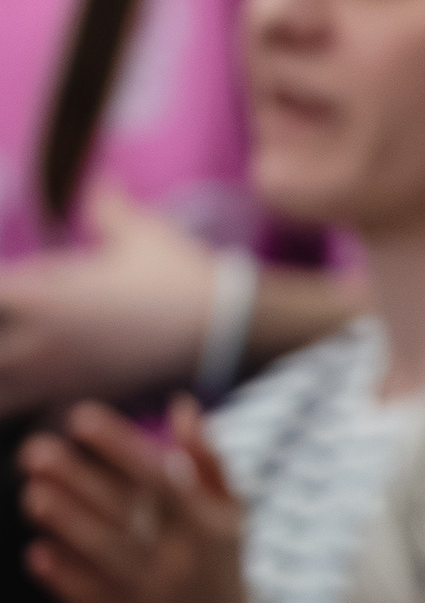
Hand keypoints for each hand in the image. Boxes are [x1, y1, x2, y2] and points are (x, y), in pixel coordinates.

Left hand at [0, 189, 219, 413]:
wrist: (224, 328)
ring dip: (0, 379)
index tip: (6, 292)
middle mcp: (38, 340)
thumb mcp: (142, 234)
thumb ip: (107, 207)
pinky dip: (30, 420)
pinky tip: (34, 409)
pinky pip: (38, 424)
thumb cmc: (181, 278)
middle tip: (10, 327)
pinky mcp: (83, 401)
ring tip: (13, 368)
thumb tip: (99, 178)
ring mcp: (57, 377)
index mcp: (41, 295)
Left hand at [20, 394, 246, 602]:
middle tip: (34, 449)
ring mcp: (150, 596)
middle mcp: (179, 560)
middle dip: (78, 481)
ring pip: (103, 555)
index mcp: (206, 527)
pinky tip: (37, 552)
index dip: (119, 447)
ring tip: (33, 492)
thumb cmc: (217, 567)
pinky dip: (62, 576)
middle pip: (124, 514)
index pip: (161, 479)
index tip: (81, 417)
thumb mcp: (230, 516)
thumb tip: (183, 405)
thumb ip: (208, 461)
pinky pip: (87, 598)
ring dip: (67, 523)